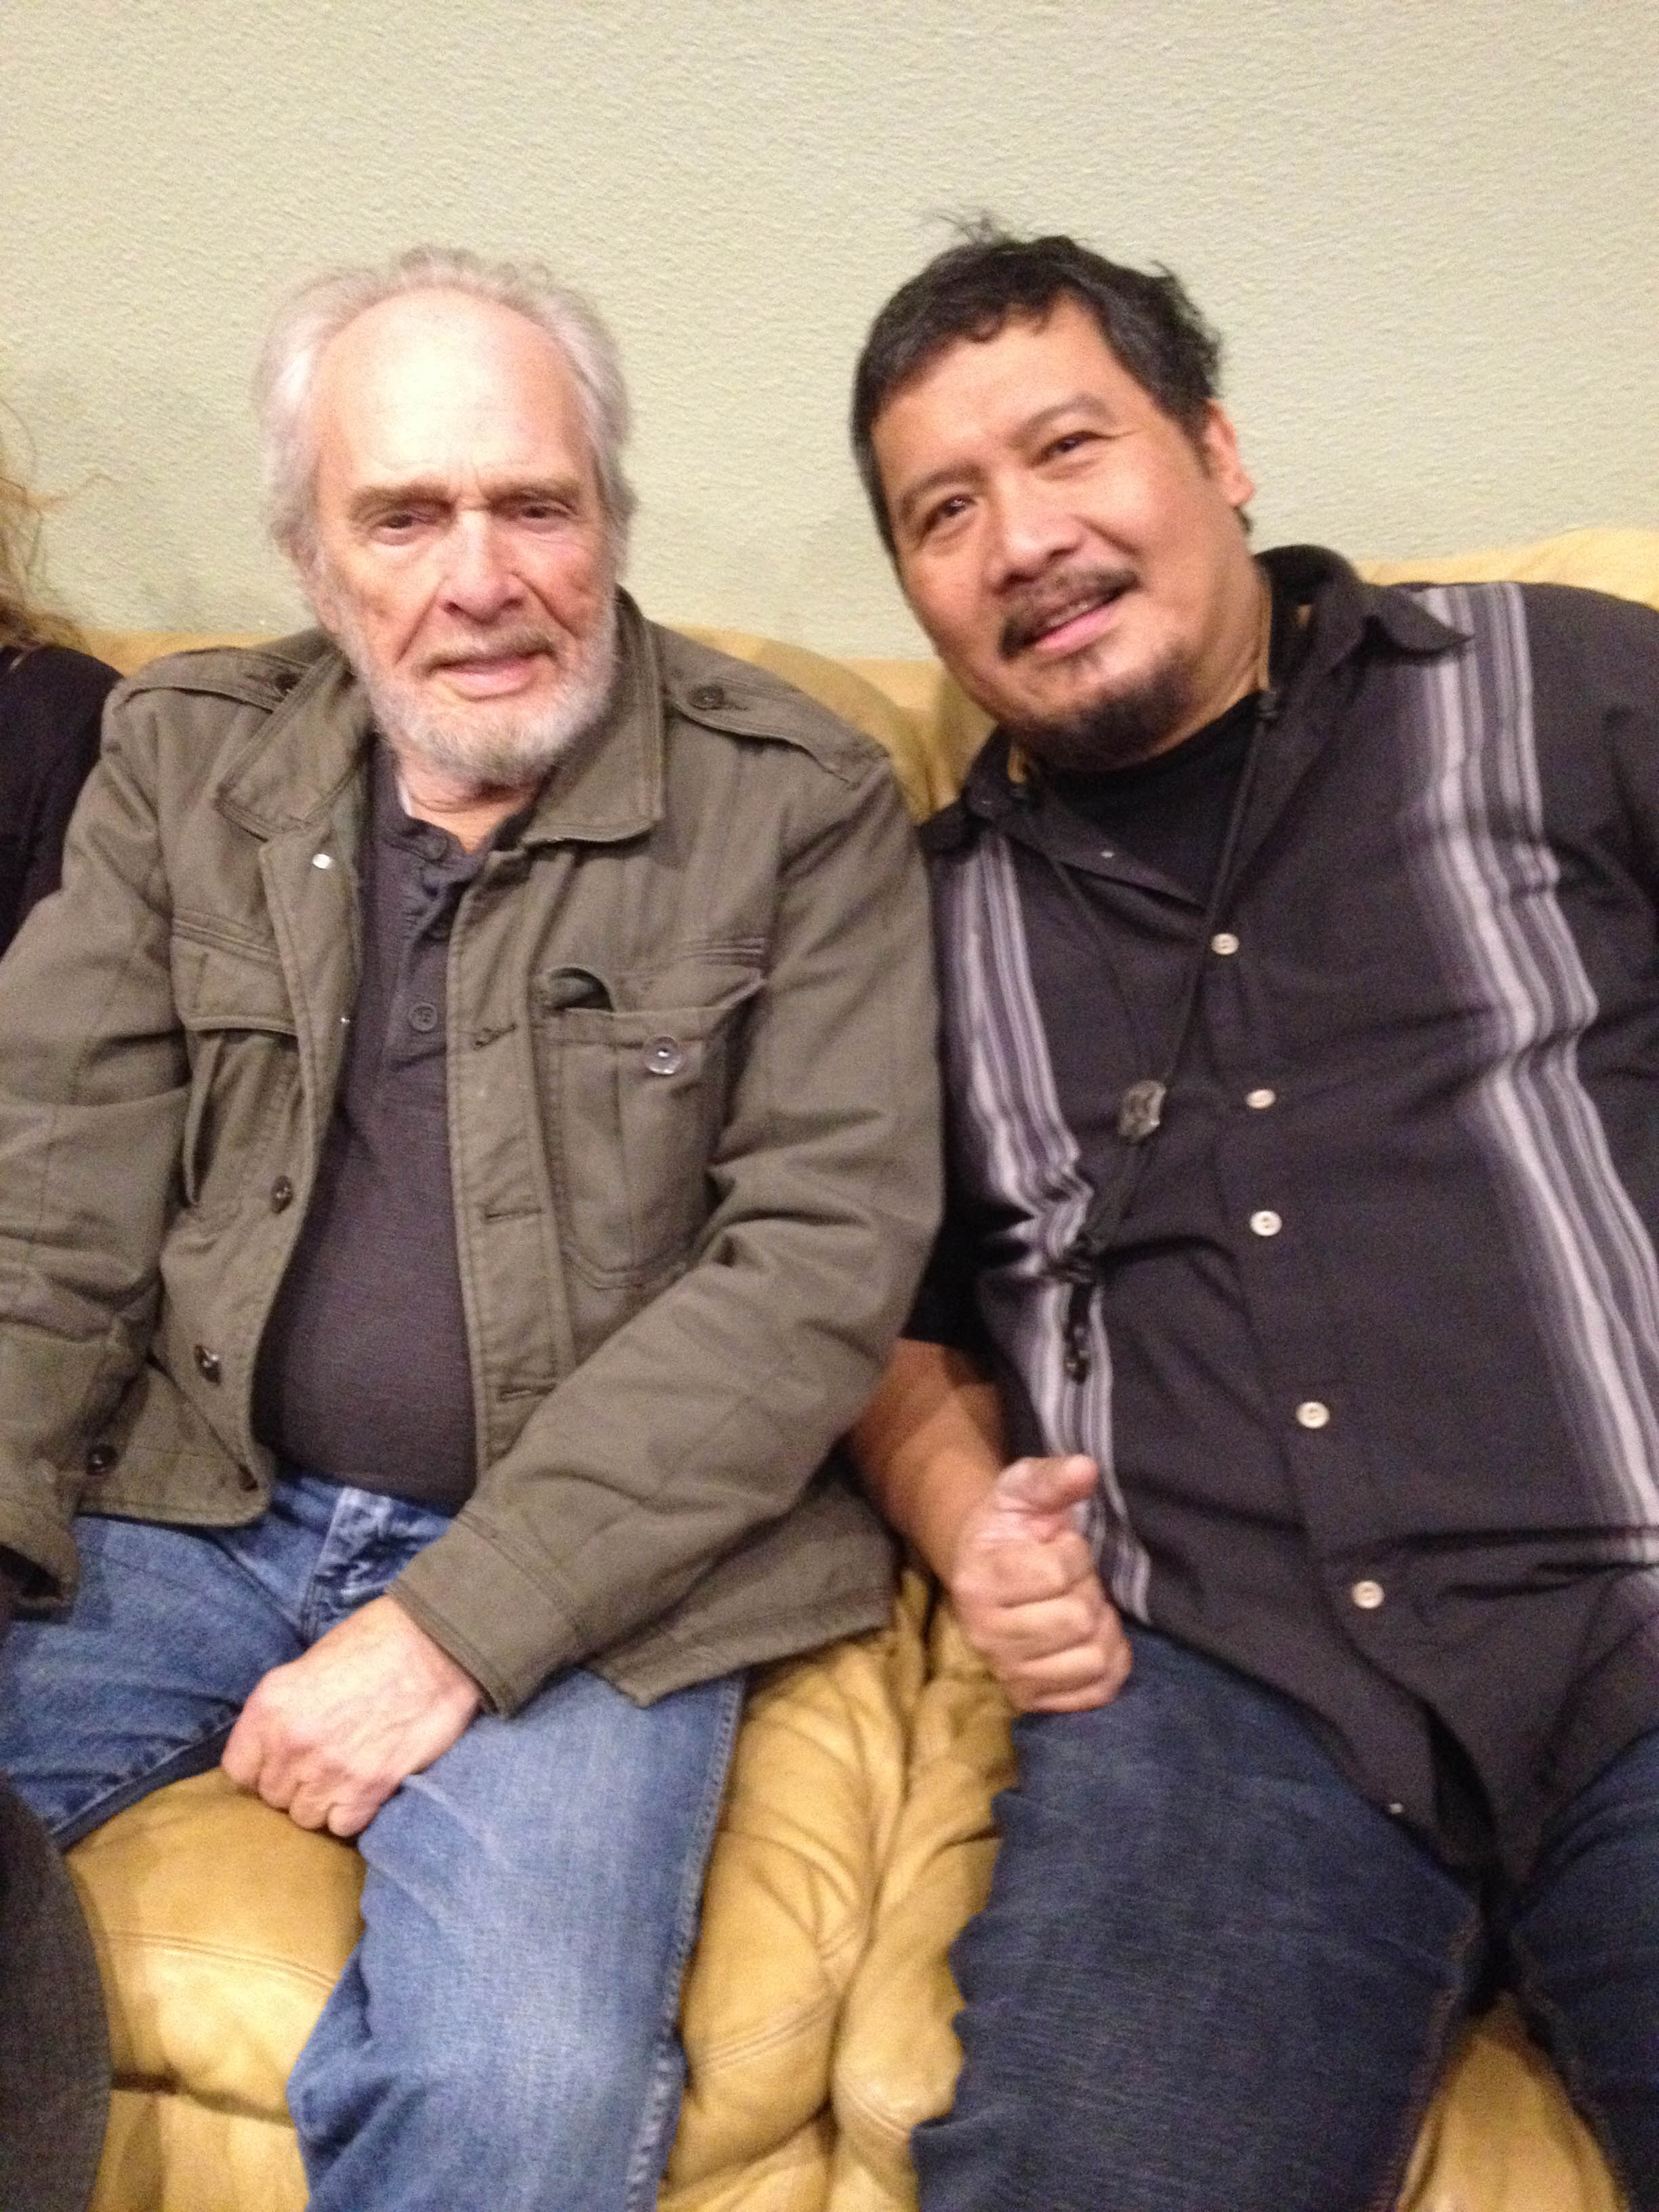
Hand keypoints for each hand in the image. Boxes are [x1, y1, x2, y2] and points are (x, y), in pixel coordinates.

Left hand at [222, 1595, 482, 1836]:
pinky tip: (369, 1783)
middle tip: (328, 1760)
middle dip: (297, 1783)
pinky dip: (354, 1811)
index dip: (262, 1769)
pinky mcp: (369, 1788)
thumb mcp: (309, 1664)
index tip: (284, 1762)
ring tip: (349, 1772)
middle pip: (273, 1797)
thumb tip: (272, 1749)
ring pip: (306, 1817)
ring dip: (325, 1800)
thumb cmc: (376, 1643)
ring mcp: (329, 1770)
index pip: (238, 1771)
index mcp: (269, 1706)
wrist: (437, 1644)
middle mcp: (291, 1743)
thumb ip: (284, 1712)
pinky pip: (343, 1825)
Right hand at [948, 1455, 1130, 1711]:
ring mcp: (1007, 1673)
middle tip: (1071, 1581)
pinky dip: (1110, 1664)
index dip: (1074, 1553)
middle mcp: (985, 1634)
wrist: (983, 1568)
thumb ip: (1052, 1478)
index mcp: (978, 1581)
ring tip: (1081, 1607)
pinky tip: (1092, 1638)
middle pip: (1078, 1619)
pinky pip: (1096, 1692)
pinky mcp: (1031, 1700)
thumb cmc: (1009, 1527)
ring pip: (1093, 1659)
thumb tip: (1086, 1468)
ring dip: (1102, 1627)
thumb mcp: (1023, 1491)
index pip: (1058, 1572)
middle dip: (1089, 1590)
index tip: (1059, 1547)